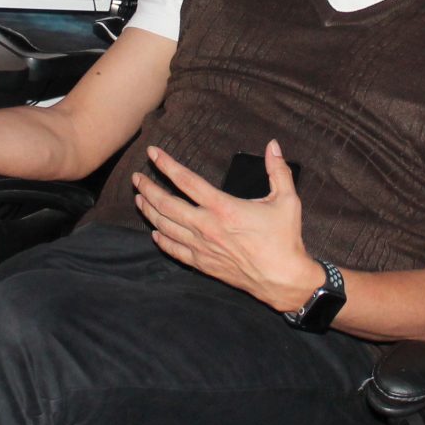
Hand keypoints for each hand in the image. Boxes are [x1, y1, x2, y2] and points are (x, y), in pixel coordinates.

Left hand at [133, 140, 323, 312]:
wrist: (283, 279)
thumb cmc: (285, 239)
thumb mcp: (287, 200)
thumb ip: (278, 170)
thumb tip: (273, 145)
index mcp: (223, 208)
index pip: (186, 181)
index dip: (167, 165)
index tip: (153, 153)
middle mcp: (207, 226)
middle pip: (166, 204)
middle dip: (148, 188)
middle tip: (137, 178)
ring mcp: (202, 247)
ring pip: (165, 226)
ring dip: (149, 211)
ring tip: (139, 199)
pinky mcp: (203, 264)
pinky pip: (174, 251)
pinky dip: (162, 240)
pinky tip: (154, 232)